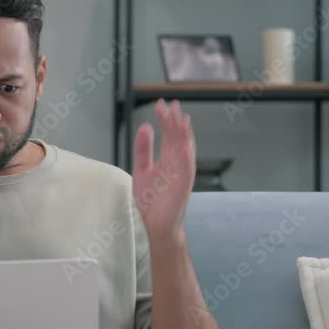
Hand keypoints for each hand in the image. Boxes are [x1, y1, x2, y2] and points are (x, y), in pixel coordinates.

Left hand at [132, 99, 195, 237]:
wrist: (156, 224)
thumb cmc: (151, 200)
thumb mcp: (142, 169)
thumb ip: (143, 149)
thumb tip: (145, 126)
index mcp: (167, 159)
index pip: (167, 134)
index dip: (164, 119)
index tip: (160, 104)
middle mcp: (176, 164)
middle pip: (176, 138)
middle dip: (174, 121)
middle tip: (171, 104)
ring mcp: (181, 174)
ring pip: (184, 149)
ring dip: (183, 134)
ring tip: (182, 118)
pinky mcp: (182, 186)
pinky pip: (186, 169)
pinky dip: (186, 157)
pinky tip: (185, 145)